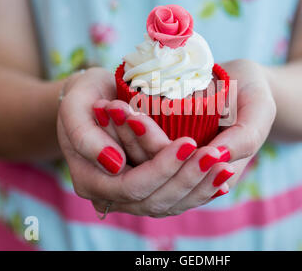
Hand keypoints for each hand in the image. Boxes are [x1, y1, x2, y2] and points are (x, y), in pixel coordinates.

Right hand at [57, 68, 231, 216]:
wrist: (90, 100)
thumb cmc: (83, 97)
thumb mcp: (75, 107)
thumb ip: (86, 138)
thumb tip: (116, 165)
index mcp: (90, 180)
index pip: (132, 186)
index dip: (161, 168)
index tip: (188, 144)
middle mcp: (110, 196)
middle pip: (155, 200)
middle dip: (188, 179)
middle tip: (216, 156)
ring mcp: (130, 195)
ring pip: (169, 204)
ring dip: (200, 188)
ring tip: (226, 167)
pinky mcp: (147, 187)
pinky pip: (175, 198)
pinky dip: (199, 191)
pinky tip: (221, 180)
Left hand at [90, 58, 275, 215]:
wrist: (242, 84)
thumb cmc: (253, 93)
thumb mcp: (260, 109)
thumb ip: (246, 136)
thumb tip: (218, 158)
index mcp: (215, 173)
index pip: (177, 170)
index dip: (154, 146)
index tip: (134, 116)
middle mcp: (189, 174)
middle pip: (152, 169)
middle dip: (129, 138)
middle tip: (112, 107)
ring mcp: (174, 162)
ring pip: (140, 160)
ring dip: (120, 133)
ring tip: (105, 106)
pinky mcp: (162, 147)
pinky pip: (137, 146)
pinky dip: (122, 127)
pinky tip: (107, 107)